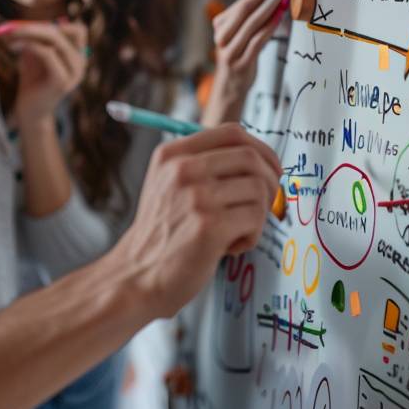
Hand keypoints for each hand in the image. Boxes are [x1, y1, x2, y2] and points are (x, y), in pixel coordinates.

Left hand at [0, 20, 88, 128]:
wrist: (30, 111)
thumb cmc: (32, 82)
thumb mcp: (35, 55)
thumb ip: (36, 38)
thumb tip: (23, 20)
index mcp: (78, 56)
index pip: (78, 30)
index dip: (56, 24)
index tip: (30, 26)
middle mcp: (81, 63)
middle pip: (67, 30)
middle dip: (38, 25)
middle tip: (13, 26)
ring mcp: (74, 72)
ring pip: (56, 39)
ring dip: (30, 33)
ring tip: (9, 36)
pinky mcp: (62, 81)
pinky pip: (47, 53)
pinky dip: (29, 45)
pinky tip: (13, 47)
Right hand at [108, 124, 280, 318]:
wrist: (137, 276)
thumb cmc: (162, 235)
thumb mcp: (169, 185)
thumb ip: (204, 165)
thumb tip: (261, 158)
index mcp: (172, 154)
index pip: (232, 132)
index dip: (261, 149)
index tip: (271, 170)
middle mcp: (182, 170)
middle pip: (251, 158)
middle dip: (272, 181)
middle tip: (270, 203)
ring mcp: (196, 197)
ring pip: (259, 189)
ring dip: (259, 214)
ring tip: (238, 232)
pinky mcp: (209, 226)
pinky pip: (256, 218)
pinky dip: (253, 236)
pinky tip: (232, 247)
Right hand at [202, 0, 284, 125]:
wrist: (229, 89)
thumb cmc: (237, 59)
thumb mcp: (239, 38)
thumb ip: (251, 22)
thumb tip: (275, 2)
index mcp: (220, 27)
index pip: (241, 3)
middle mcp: (222, 37)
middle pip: (245, 10)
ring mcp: (230, 51)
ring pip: (252, 23)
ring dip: (270, 7)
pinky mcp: (241, 63)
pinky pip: (257, 40)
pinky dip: (269, 27)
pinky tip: (279, 18)